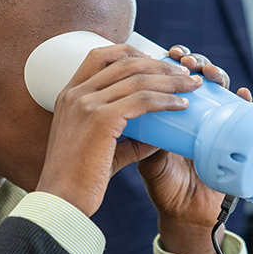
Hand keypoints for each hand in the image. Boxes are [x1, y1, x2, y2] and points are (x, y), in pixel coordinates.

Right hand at [36, 44, 202, 216]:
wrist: (60, 201)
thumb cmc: (78, 179)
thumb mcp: (100, 148)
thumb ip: (127, 138)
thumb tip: (159, 136)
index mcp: (69, 95)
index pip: (99, 56)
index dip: (131, 52)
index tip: (155, 61)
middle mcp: (75, 94)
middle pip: (124, 62)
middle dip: (159, 64)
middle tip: (184, 72)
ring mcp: (86, 104)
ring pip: (137, 78)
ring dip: (170, 79)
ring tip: (192, 85)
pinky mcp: (100, 120)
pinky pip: (142, 100)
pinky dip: (165, 99)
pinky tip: (182, 105)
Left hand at [138, 45, 251, 253]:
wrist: (186, 216)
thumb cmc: (166, 187)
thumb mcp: (149, 161)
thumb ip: (144, 141)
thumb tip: (135, 115)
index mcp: (174, 118)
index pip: (175, 82)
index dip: (171, 65)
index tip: (164, 55)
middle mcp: (197, 118)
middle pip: (199, 80)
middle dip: (194, 63)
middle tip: (184, 60)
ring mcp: (218, 128)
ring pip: (222, 93)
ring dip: (218, 76)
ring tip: (207, 72)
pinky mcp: (235, 143)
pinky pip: (245, 119)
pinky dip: (246, 104)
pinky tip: (243, 95)